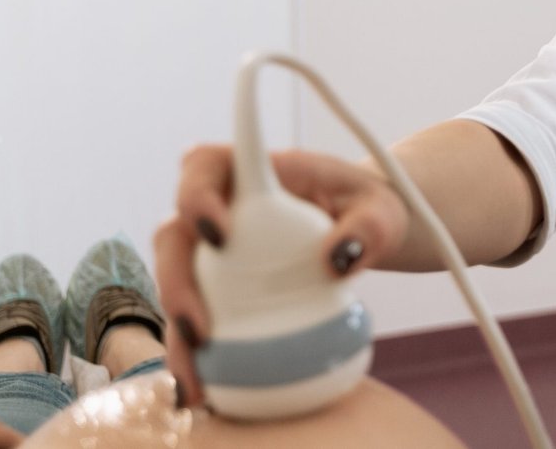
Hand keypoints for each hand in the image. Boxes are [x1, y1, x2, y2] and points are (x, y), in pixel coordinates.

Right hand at [153, 144, 409, 406]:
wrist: (365, 233)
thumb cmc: (367, 207)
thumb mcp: (381, 210)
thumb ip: (368, 226)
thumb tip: (337, 259)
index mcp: (253, 173)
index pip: (205, 167)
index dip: (196, 195)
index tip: (217, 233)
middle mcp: (221, 209)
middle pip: (175, 236)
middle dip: (176, 282)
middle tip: (201, 327)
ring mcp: (213, 252)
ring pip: (175, 284)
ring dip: (176, 331)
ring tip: (194, 375)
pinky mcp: (219, 290)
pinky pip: (194, 319)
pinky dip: (195, 354)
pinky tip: (203, 388)